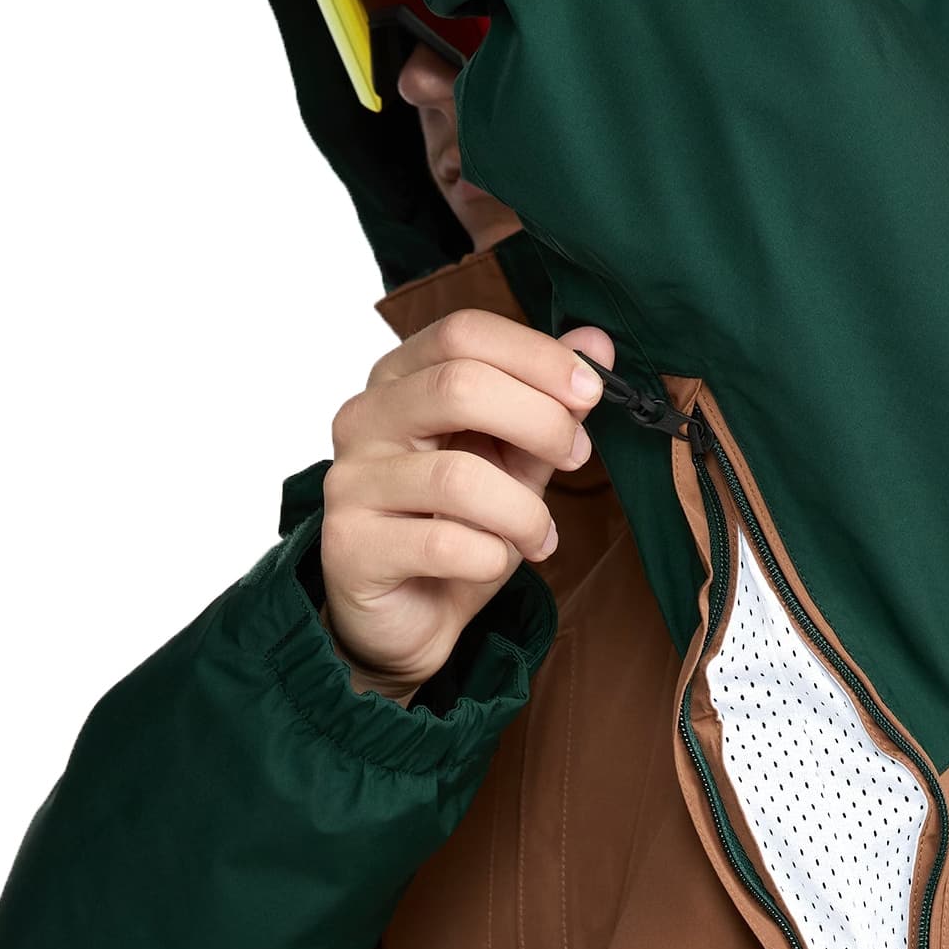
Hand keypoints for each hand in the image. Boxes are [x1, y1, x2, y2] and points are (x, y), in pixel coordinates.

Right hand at [320, 312, 615, 703]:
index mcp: (400, 378)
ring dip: (523, 511)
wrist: (407, 615)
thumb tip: (597, 341)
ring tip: (540, 534)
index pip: (463, 333)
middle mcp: (364, 418)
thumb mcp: (514, 457)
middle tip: (577, 457)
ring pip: (458, 477)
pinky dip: (492, 557)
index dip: (537, 356)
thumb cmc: (457, 525)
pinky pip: (444, 543)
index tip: (590, 391)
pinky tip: (496, 561)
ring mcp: (350, 482)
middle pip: (458, 386)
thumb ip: (548, 401)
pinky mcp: (350, 546)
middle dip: (541, 422)